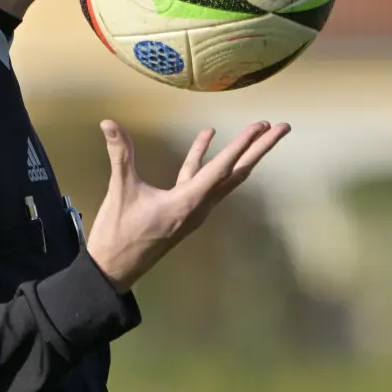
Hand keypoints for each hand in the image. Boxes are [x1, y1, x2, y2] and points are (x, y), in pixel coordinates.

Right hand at [86, 119, 290, 291]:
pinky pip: (204, 180)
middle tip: (283, 127)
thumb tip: (109, 122)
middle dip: (260, 149)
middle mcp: (199, 206)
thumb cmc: (119, 233)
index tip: (262, 127)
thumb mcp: (121, 192)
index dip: (242, 145)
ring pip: (224, 177)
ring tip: (257, 130)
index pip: (222, 168)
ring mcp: (194, 209)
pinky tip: (207, 138)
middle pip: (237, 173)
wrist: (114, 269)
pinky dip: (206, 158)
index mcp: (188, 202)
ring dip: (240, 153)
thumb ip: (120, 155)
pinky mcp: (185, 209)